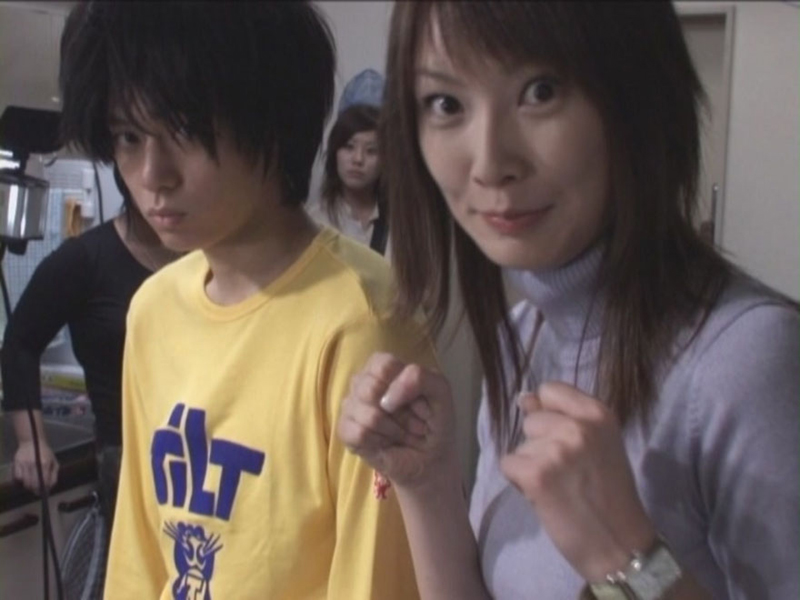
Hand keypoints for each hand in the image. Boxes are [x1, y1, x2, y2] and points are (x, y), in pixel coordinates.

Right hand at [14, 440, 58, 493]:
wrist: (32, 442)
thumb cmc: (45, 453)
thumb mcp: (54, 462)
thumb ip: (53, 475)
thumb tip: (50, 487)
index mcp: (45, 463)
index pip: (43, 481)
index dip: (43, 489)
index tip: (42, 492)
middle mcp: (34, 464)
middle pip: (33, 483)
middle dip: (35, 489)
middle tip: (36, 490)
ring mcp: (24, 463)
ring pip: (24, 482)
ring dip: (28, 486)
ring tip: (31, 485)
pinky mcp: (16, 463)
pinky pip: (17, 477)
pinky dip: (20, 481)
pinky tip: (24, 479)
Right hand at [337, 352, 456, 487]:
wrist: (430, 457)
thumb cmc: (434, 420)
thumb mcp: (441, 390)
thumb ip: (420, 378)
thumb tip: (386, 399)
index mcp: (383, 367)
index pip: (382, 365)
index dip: (402, 385)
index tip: (417, 402)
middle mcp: (362, 383)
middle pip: (370, 389)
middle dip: (399, 413)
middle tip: (411, 422)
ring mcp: (351, 407)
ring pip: (368, 415)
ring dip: (393, 430)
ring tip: (400, 433)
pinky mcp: (345, 431)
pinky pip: (359, 434)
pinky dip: (380, 441)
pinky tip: (385, 442)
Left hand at [500, 382, 655, 580]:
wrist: (619, 545)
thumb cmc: (609, 495)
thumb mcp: (597, 445)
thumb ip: (564, 418)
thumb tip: (524, 398)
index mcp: (599, 414)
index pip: (551, 390)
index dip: (549, 413)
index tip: (562, 437)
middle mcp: (578, 426)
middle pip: (532, 419)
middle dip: (540, 444)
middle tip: (566, 473)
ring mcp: (556, 449)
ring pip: (520, 445)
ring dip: (531, 466)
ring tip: (559, 487)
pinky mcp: (536, 474)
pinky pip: (508, 465)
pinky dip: (520, 483)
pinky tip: (544, 497)